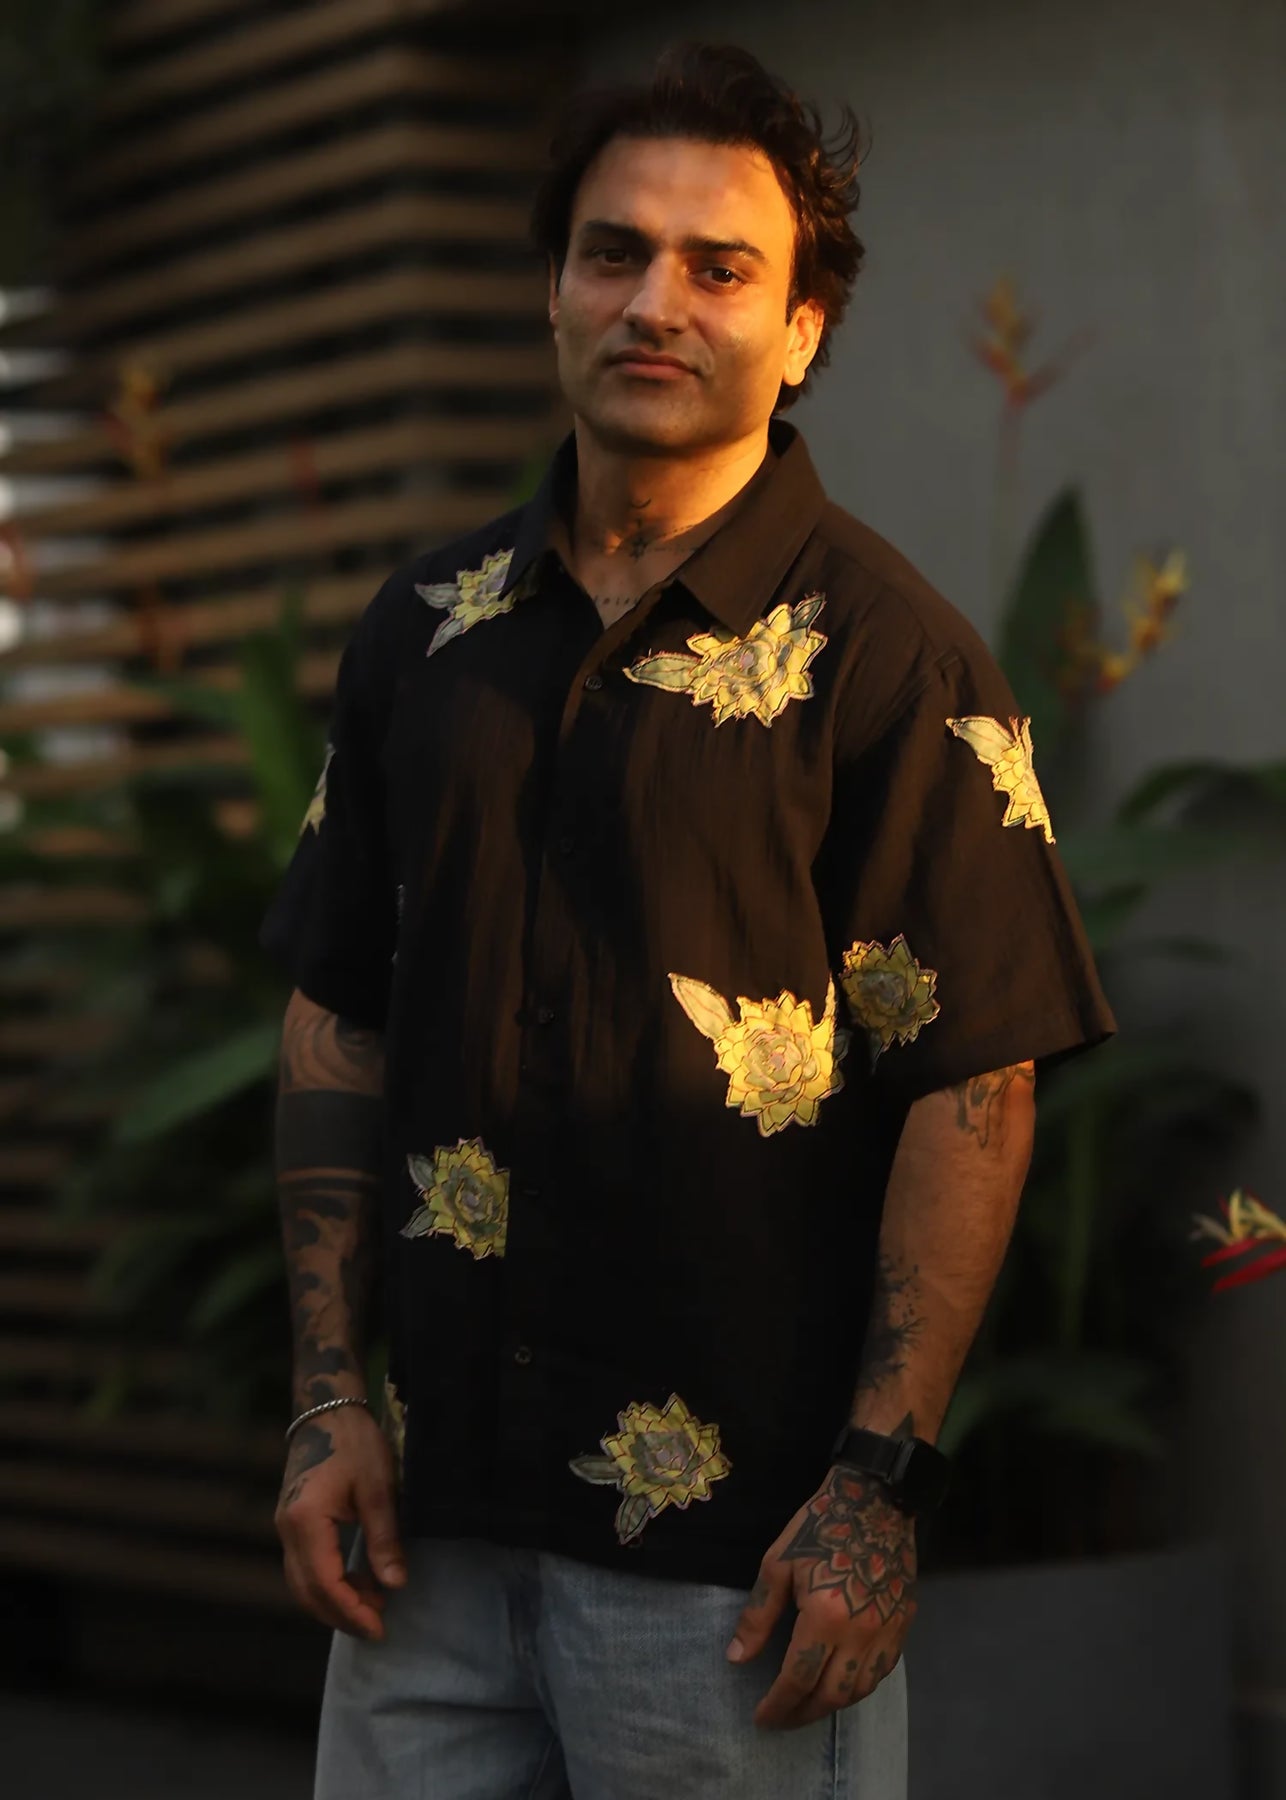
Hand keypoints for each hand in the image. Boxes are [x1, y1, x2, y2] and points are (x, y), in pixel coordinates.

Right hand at [275, 1404, 406, 1639]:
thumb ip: (385, 1538)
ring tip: (373, 1604)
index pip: (324, 1584)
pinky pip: (305, 1567)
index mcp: (306, 1521)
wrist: (327, 1409)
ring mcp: (285, 1527)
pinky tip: (357, 1580)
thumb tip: (395, 1585)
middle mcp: (287, 1530)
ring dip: (334, 1601)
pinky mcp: (292, 1523)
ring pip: (302, 1583)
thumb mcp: (378, 1487)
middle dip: (342, 1615)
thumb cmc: (355, 1442)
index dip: (351, 1611)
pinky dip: (328, 1583)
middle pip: (307, 1592)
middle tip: (379, 1624)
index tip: (380, 1628)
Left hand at [726, 1464, 916, 1730]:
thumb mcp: (778, 1563)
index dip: (778, 1705)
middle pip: (832, 1695)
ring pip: (861, 1690)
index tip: (760, 1718)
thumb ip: (758, 1615)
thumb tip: (737, 1659)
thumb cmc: (820, 1526)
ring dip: (832, 1705)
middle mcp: (861, 1632)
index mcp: (825, 1616)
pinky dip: (861, 1686)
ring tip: (808, 1705)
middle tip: (781, 1718)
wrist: (876, 1499)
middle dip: (802, 1714)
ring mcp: (888, 1630)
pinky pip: (884, 1671)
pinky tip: (843, 1683)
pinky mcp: (904, 1623)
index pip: (798, 1678)